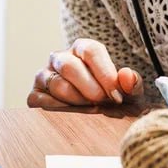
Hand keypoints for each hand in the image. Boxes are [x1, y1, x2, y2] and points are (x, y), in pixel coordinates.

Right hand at [25, 38, 143, 108]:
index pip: (90, 51)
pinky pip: (42, 101)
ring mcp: (44, 75)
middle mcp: (60, 58)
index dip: (105, 73)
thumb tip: (126, 77)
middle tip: (102, 103)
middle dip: (90, 89)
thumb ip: (132, 84)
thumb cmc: (112, 100)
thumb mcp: (128, 93)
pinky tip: (72, 114)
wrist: (95, 118)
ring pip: (57, 84)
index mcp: (82, 49)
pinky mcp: (35, 94)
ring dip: (76, 101)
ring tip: (89, 109)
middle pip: (70, 66)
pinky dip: (59, 110)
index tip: (116, 95)